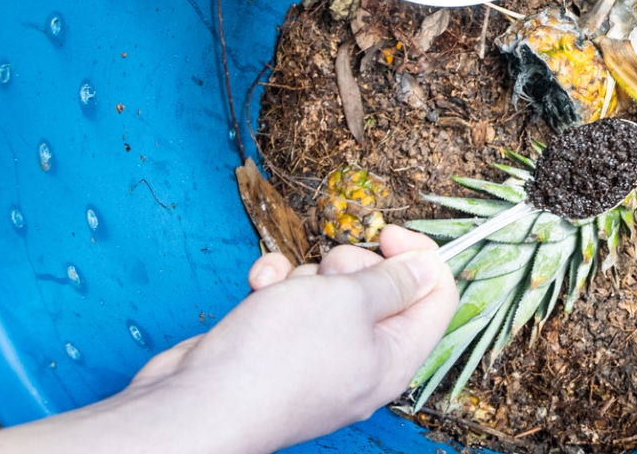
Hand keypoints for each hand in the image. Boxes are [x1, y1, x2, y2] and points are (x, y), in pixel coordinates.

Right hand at [130, 225, 457, 450]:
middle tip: (331, 272)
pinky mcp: (280, 350)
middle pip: (382, 289)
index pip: (437, 297)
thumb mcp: (349, 299)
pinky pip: (291, 303)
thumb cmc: (277, 356)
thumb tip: (427, 266)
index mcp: (395, 358)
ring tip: (286, 291)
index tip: (388, 234)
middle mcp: (362, 362)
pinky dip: (276, 288)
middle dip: (353, 264)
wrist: (199, 402)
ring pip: (330, 291)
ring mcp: (319, 358)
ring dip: (306, 275)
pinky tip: (260, 289)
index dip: (420, 256)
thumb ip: (393, 280)